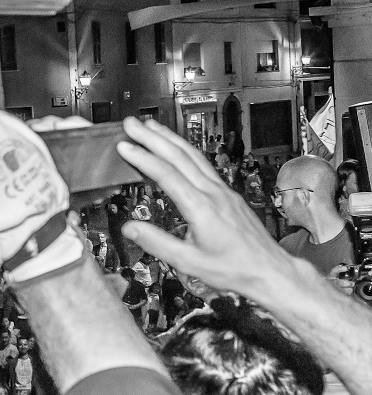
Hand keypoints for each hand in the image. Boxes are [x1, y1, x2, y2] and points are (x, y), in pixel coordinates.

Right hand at [115, 117, 292, 296]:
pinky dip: (186, 151)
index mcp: (201, 208)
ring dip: (171, 139)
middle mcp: (214, 194)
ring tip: (152, 127)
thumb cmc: (234, 269)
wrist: (269, 271)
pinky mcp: (228, 195)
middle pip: (180, 156)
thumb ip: (156, 243)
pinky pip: (204, 165)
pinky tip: (179, 149)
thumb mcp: (188, 262)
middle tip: (132, 123)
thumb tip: (129, 227)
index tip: (125, 146)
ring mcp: (223, 191)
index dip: (143, 158)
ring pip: (194, 156)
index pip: (167, 175)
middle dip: (153, 137)